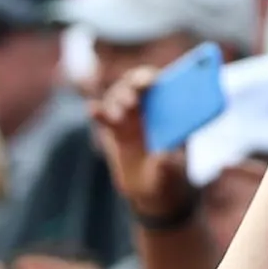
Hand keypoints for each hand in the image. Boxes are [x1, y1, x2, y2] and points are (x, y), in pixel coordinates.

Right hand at [91, 64, 193, 220]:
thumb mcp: (174, 171)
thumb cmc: (170, 174)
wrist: (152, 190)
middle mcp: (147, 105)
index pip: (160, 82)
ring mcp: (128, 116)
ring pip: (118, 97)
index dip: (154, 78)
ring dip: (117, 101)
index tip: (151, 82)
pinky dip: (97, 111)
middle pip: (136, 84)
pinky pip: (102, 116)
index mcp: (169, 107)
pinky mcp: (113, 129)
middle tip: (132, 101)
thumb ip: (168, 163)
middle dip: (132, 86)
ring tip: (119, 118)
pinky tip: (92, 109)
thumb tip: (163, 156)